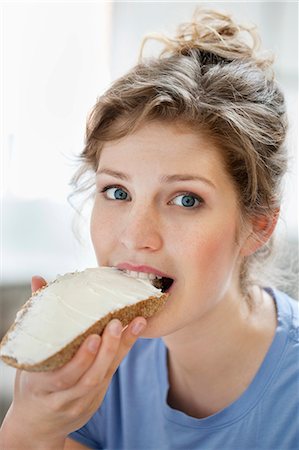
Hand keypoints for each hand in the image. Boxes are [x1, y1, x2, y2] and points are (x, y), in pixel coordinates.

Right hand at [1, 275, 146, 447]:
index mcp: (42, 384)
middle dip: (106, 350)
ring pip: (103, 376)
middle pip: (89, 377)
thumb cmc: (32, 381)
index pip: (63, 376)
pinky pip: (110, 374)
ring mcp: (81, 400)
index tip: (94, 336)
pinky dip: (122, 352)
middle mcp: (63, 396)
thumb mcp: (29, 355)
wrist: (38, 423)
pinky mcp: (95, 398)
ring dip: (120, 349)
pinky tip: (134, 331)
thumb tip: (37, 279)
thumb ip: (37, 317)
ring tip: (134, 324)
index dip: (80, 359)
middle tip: (117, 323)